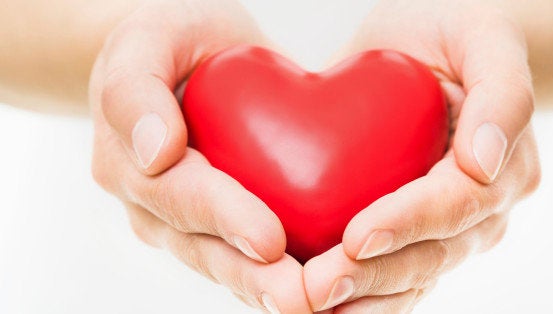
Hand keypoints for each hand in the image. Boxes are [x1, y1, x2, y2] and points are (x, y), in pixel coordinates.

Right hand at [89, 1, 309, 311]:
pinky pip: (244, 257)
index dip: (224, 219)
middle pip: (203, 247)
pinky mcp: (215, 225)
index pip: (179, 196)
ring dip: (268, 290)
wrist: (186, 58)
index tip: (270, 240)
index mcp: (129, 160)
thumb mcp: (149, 38)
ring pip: (225, 264)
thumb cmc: (171, 39)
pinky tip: (318, 293)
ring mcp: (182, 221)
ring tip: (316, 306)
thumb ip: (136, 90)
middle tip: (301, 298)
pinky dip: (276, 278)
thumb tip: (155, 153)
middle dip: (252, 276)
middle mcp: (152, 203)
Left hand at [304, 0, 540, 311]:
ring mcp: (447, 228)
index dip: (408, 224)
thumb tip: (486, 163)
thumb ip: (502, 95)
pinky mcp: (411, 230)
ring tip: (310, 305)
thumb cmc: (461, 33)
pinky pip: (390, 273)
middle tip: (318, 287)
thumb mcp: (486, 41)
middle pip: (431, 255)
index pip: (456, 205)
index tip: (357, 238)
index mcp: (503, 168)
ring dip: (361, 298)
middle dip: (375, 276)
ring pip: (410, 278)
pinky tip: (319, 302)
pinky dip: (357, 295)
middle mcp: (480, 210)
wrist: (438, 44)